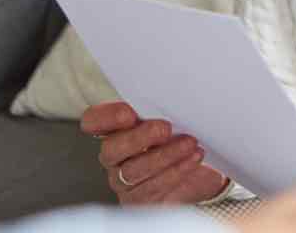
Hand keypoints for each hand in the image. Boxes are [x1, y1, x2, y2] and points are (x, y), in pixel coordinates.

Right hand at [81, 101, 227, 203]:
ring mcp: (124, 181)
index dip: (105, 117)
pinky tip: (193, 158)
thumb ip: (165, 110)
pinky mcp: (141, 200)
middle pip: (112, 149)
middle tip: (165, 128)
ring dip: (165, 155)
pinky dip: (176, 171)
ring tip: (190, 144)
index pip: (95, 121)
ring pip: (133, 170)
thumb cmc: (181, 141)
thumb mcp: (175, 121)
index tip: (128, 113)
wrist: (200, 175)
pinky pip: (153, 187)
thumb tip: (179, 96)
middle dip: (139, 138)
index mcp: (117, 130)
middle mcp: (116, 157)